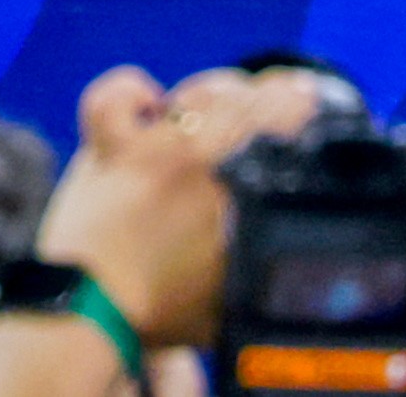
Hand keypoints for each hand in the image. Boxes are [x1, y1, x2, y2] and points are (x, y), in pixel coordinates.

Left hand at [32, 63, 328, 349]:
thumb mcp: (239, 297)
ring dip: (217, 91)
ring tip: (228, 100)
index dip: (300, 103)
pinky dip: (131, 91)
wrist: (93, 313)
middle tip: (281, 98)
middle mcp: (196, 158)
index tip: (311, 98)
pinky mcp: (106, 148)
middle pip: (243, 99)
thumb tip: (303, 266)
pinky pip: (114, 99)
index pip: (282, 119)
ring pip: (194, 94)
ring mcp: (148, 149)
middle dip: (269, 94)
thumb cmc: (166, 314)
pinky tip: (149, 101)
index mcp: (237, 191)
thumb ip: (270, 271)